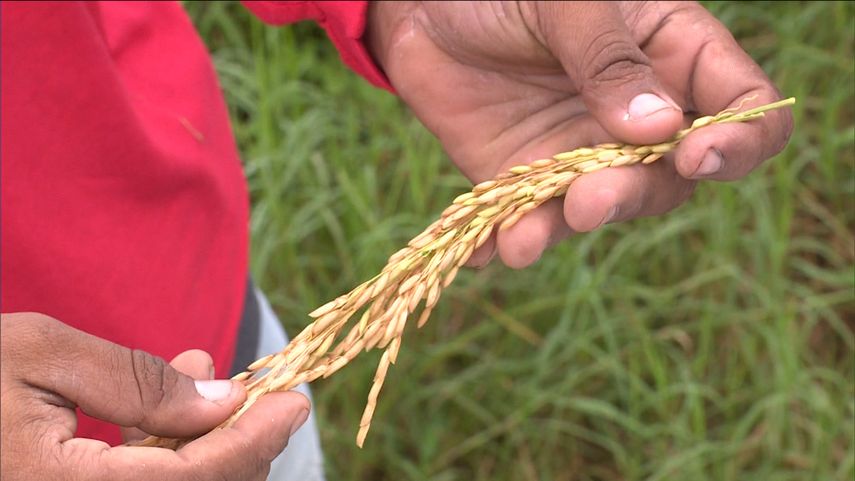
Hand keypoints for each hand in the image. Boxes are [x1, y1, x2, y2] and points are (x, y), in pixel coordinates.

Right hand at [0, 313, 309, 480]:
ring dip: (207, 441)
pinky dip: (170, 449)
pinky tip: (175, 404)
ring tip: (210, 378)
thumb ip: (134, 382)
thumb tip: (222, 398)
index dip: (253, 441)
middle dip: (240, 443)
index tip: (296, 401)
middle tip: (266, 391)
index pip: (193, 479)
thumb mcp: (42, 354)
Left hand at [367, 1, 792, 267]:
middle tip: (588, 199)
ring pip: (600, 207)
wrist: (426, 6)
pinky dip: (507, 241)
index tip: (698, 154)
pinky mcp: (522, 178)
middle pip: (670, 177)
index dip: (741, 137)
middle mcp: (635, 117)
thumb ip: (608, 58)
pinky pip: (527, 220)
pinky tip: (484, 250)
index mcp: (671, 56)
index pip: (742, 104)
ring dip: (566, 227)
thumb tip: (658, 130)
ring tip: (524, 239)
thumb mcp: (564, 2)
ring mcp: (579, 152)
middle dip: (633, 194)